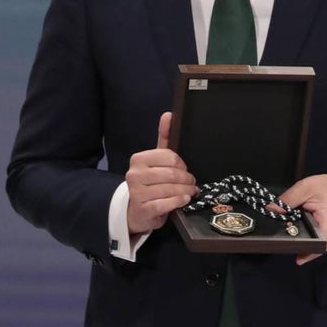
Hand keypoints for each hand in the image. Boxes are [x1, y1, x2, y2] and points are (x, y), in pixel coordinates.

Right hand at [125, 112, 197, 234]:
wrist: (138, 211)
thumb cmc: (150, 183)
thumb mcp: (157, 161)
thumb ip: (164, 138)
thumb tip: (169, 114)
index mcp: (139, 159)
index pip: (170, 156)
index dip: (182, 164)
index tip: (185, 170)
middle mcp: (134, 174)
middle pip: (172, 174)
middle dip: (187, 179)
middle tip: (192, 183)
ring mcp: (137, 192)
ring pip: (170, 189)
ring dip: (186, 191)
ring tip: (190, 192)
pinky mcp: (143, 209)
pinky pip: (166, 204)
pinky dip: (178, 202)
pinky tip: (183, 200)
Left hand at [275, 172, 326, 265]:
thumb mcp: (304, 189)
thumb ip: (287, 200)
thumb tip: (271, 209)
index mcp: (326, 223)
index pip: (321, 245)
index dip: (310, 252)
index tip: (297, 256)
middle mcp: (325, 230)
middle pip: (312, 244)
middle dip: (297, 245)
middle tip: (280, 244)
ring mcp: (321, 230)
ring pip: (308, 239)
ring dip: (295, 238)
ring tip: (281, 236)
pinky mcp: (316, 226)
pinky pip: (306, 233)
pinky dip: (296, 231)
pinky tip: (286, 229)